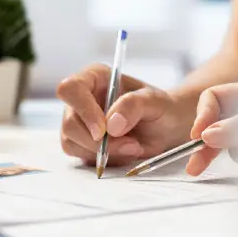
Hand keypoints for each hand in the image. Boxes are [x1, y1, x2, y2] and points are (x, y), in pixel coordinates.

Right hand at [57, 64, 193, 166]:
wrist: (167, 127)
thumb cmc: (161, 107)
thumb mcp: (154, 101)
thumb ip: (133, 105)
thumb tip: (111, 125)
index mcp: (95, 77)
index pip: (71, 89)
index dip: (83, 110)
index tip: (103, 131)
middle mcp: (82, 97)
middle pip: (70, 122)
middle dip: (98, 141)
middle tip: (131, 144)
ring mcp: (79, 120)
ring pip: (71, 141)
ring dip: (102, 152)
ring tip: (132, 146)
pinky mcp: (82, 141)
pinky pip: (80, 155)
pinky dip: (102, 159)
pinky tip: (124, 151)